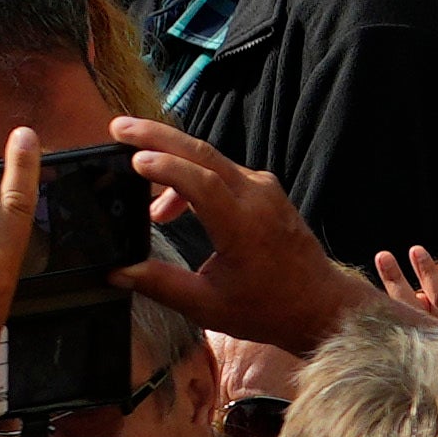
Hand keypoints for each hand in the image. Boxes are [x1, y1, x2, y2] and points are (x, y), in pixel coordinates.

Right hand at [95, 115, 378, 354]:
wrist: (320, 305)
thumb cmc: (267, 308)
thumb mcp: (208, 306)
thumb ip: (161, 284)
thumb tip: (118, 271)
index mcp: (244, 227)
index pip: (202, 182)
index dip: (167, 168)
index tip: (134, 161)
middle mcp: (256, 198)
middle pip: (202, 152)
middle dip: (157, 135)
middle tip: (118, 128)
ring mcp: (264, 188)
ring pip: (210, 157)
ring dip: (171, 157)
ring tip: (137, 174)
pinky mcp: (265, 188)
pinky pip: (222, 169)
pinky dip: (192, 173)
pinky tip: (173, 204)